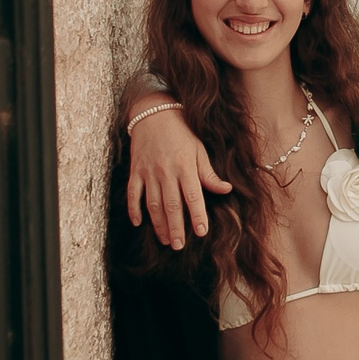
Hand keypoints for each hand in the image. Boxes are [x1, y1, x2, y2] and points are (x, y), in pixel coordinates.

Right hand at [126, 106, 232, 246]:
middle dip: (175, 228)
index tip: (201, 232)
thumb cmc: (182, 133)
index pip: (193, 196)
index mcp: (186, 167)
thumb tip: (226, 190)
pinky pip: (132, 194)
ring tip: (164, 240)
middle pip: (171, 205)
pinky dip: (134, 209)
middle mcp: (167, 172)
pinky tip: (137, 223)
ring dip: (158, 224)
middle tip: (179, 245)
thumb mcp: (199, 150)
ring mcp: (149, 173)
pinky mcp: (135, 171)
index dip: (197, 215)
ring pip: (153, 204)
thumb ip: (209, 173)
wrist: (154, 114)